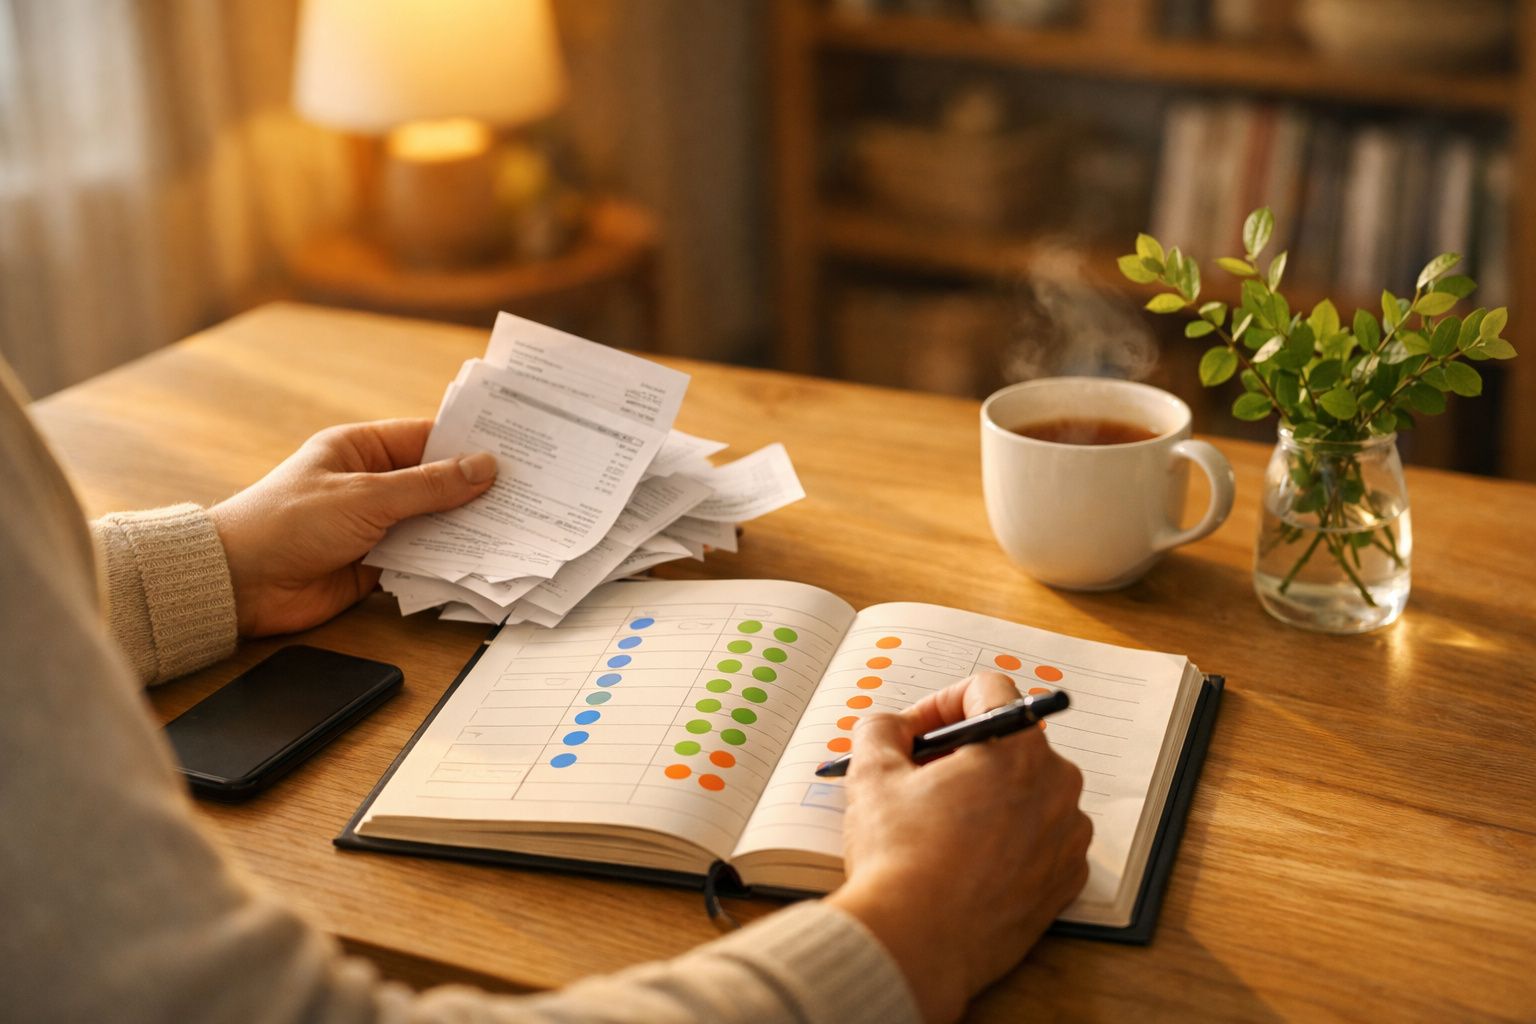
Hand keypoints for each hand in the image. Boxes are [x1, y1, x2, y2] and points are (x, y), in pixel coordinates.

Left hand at [208, 419, 496, 636]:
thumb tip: (484, 467)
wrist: (239, 584)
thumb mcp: (365, 496)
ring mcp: (375, 526)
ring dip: (467, 529)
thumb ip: (428, 487)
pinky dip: (449, 562)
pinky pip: (423, 560)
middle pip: (437, 483)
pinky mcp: (376, 565)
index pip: (428, 439)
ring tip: (518, 528)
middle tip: (529, 494)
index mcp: (362, 449)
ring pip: (434, 523)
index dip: (470, 444)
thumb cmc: (287, 522)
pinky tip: (483, 563)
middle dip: (477, 491)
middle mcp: (371, 485)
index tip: (516, 449)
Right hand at [826, 672, 1091, 1023]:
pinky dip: (1008, 839)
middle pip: (1009, 742)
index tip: (913, 733)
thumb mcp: (872, 774)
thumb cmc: (898, 858)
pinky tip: (965, 860)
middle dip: (962, 752)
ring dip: (987, 796)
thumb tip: (893, 728)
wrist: (916, 943)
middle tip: (918, 778)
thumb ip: (883, 729)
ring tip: (939, 825)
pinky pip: (1040, 839)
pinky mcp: (1065, 881)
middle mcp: (1057, 785)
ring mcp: (1067, 837)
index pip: (987, 690)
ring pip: (1027, 791)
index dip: (939, 703)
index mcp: (1017, 748)